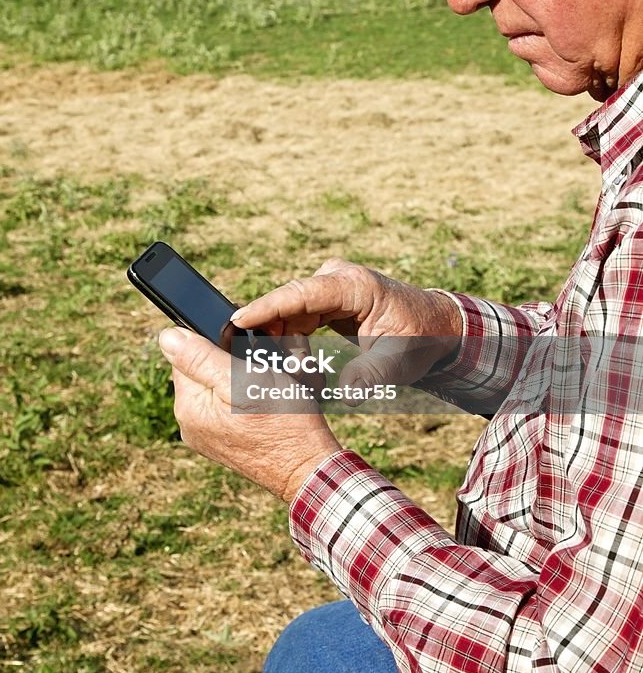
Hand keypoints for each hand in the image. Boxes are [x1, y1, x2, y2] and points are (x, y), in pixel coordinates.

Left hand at [158, 326, 341, 503]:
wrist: (308, 467)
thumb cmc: (283, 422)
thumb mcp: (243, 380)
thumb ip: (200, 358)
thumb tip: (167, 336)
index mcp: (188, 407)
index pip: (186, 355)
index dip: (215, 342)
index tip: (245, 350)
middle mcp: (192, 424)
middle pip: (205, 369)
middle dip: (234, 360)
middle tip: (266, 368)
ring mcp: (209, 435)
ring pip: (222, 384)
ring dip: (246, 376)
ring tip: (273, 384)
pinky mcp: (227, 440)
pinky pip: (232, 403)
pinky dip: (250, 394)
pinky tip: (271, 399)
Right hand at [230, 258, 462, 401]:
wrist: (433, 326)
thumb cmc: (419, 340)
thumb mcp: (400, 362)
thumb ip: (372, 376)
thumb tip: (346, 394)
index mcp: (355, 286)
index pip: (301, 293)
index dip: (268, 307)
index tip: (238, 321)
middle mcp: (338, 278)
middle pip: (290, 304)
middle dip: (276, 338)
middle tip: (280, 373)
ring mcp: (331, 285)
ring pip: (290, 313)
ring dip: (288, 345)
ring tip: (302, 377)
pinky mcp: (326, 296)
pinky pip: (298, 317)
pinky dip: (294, 341)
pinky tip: (300, 366)